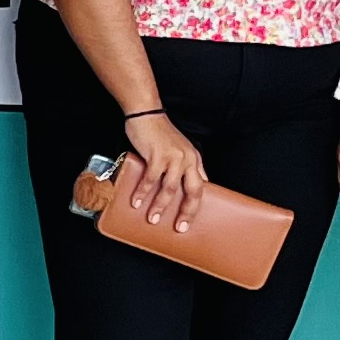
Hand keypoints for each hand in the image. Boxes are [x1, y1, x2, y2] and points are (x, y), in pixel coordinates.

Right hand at [115, 114, 206, 229]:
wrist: (146, 113)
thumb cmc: (159, 132)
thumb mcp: (177, 149)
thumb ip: (182, 167)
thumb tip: (183, 187)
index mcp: (194, 160)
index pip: (201, 187)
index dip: (196, 206)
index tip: (188, 221)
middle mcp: (188, 159)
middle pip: (193, 191)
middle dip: (187, 212)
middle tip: (179, 227)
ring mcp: (173, 157)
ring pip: (171, 188)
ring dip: (161, 206)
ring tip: (153, 218)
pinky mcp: (157, 155)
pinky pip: (151, 179)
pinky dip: (143, 192)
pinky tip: (137, 202)